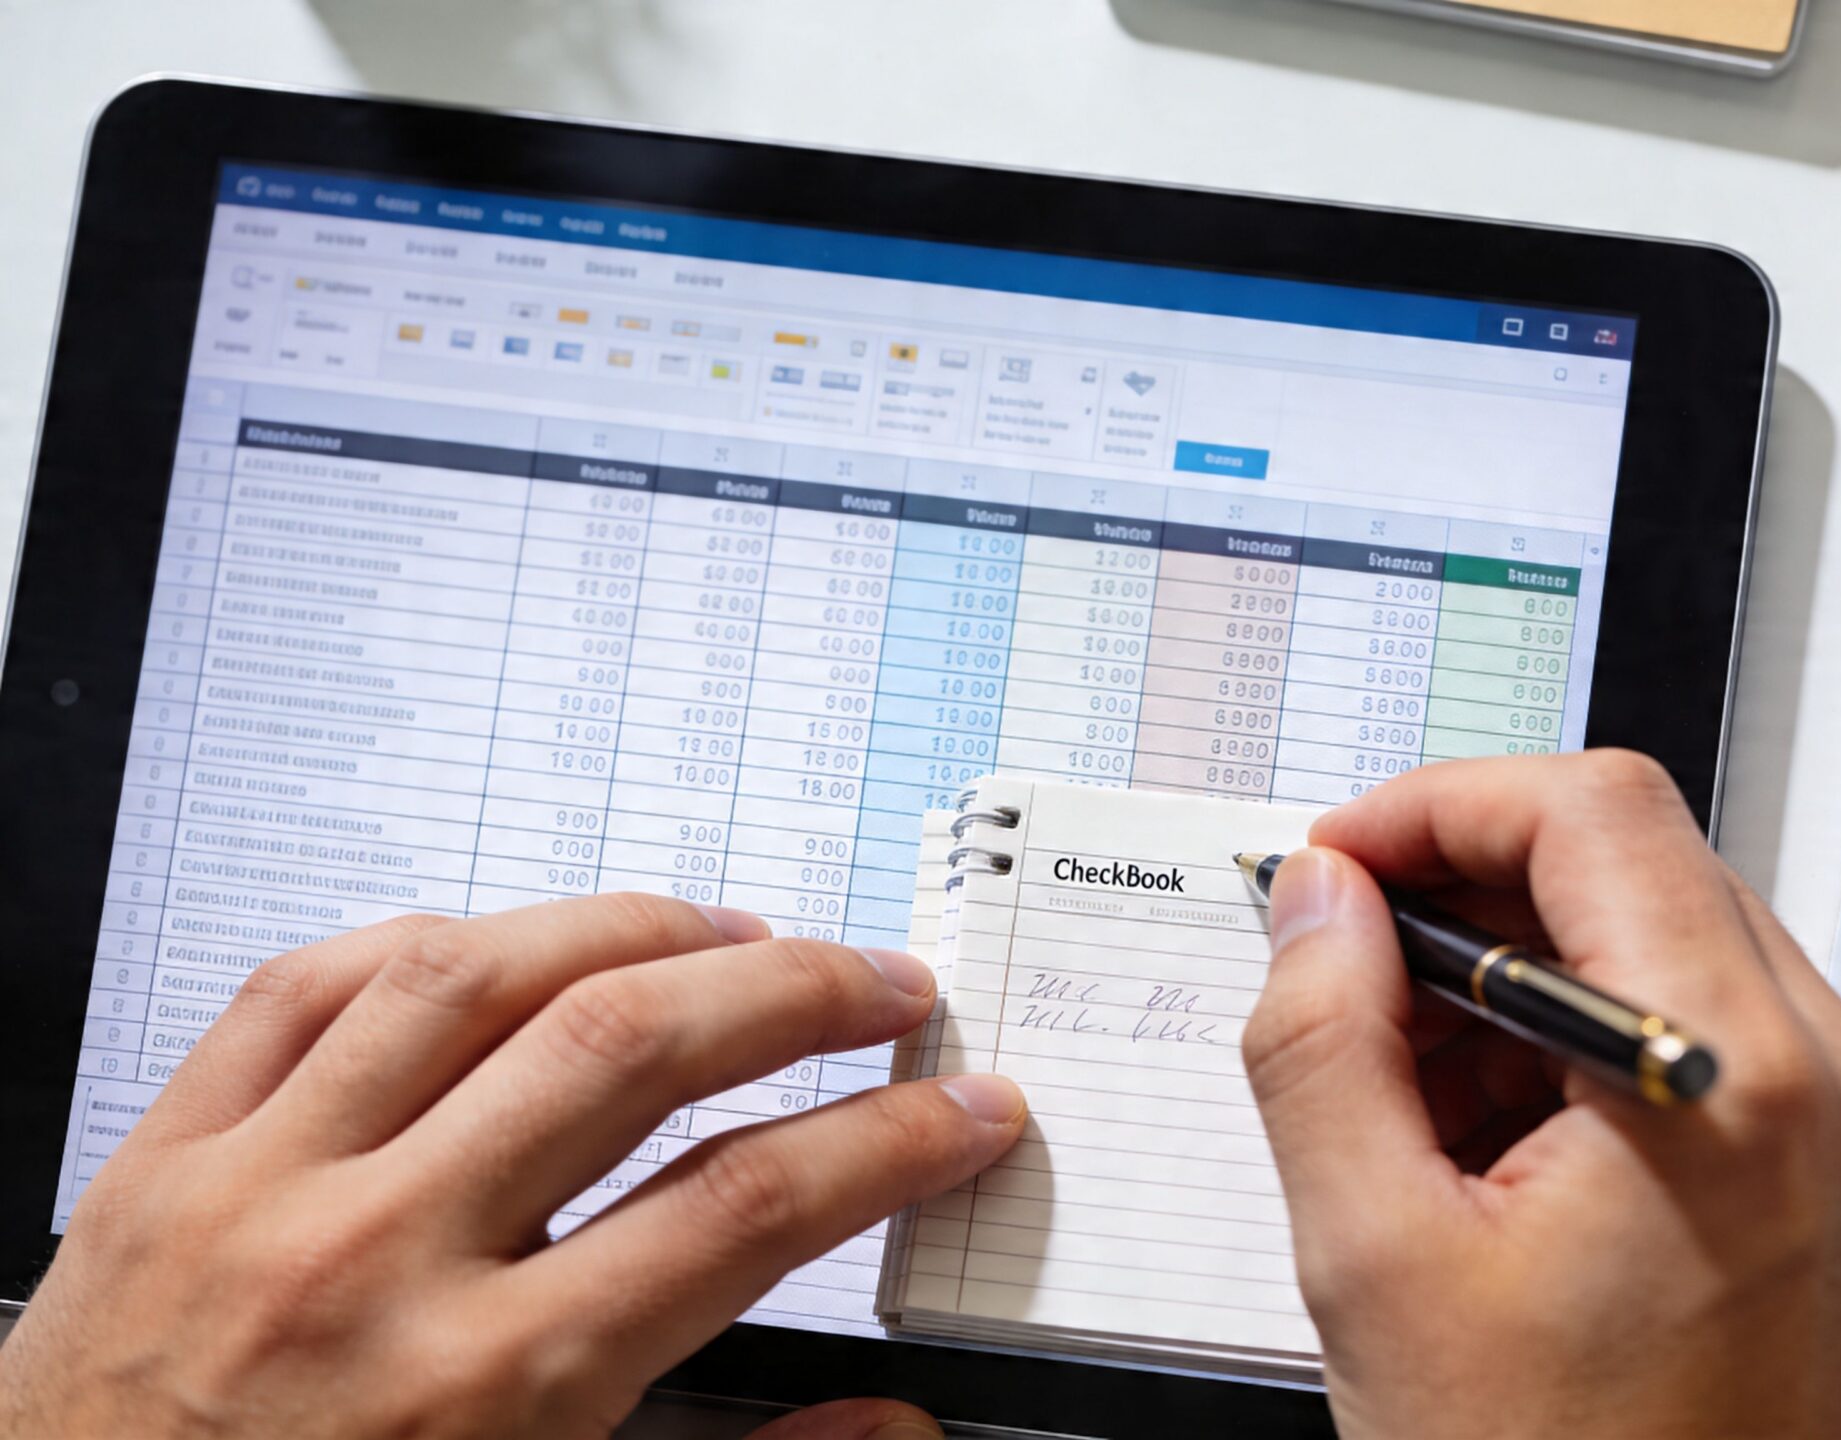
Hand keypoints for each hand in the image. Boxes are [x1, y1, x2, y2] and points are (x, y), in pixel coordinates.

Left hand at [0, 894, 1024, 1439]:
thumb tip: (897, 1428)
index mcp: (489, 1393)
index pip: (746, 1207)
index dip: (889, 1142)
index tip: (964, 1111)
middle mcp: (377, 1265)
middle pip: (633, 1049)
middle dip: (797, 992)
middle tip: (882, 986)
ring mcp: (259, 1192)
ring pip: (476, 974)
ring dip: (633, 926)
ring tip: (730, 931)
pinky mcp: (162, 1161)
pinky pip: (301, 985)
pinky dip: (427, 940)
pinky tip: (511, 941)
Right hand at [1242, 752, 1840, 1438]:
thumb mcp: (1377, 1262)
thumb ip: (1323, 1044)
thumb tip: (1318, 903)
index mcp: (1739, 1084)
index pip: (1596, 814)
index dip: (1439, 808)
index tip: (1338, 870)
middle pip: (1648, 871)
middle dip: (1475, 900)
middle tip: (1351, 981)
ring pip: (1685, 950)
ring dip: (1535, 983)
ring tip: (1417, 1102)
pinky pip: (1731, 1047)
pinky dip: (1605, 1057)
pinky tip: (1506, 1157)